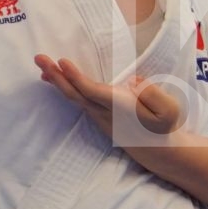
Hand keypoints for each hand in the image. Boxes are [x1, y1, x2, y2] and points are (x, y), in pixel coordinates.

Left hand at [35, 55, 183, 142]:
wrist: (158, 150)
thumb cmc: (164, 126)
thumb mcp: (169, 110)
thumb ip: (152, 94)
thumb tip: (133, 81)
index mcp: (120, 108)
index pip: (93, 92)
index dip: (76, 78)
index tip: (62, 62)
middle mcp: (104, 113)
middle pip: (75, 94)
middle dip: (56, 76)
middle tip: (39, 58)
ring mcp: (98, 116)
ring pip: (73, 97)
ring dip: (56, 80)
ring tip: (41, 64)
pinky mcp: (97, 116)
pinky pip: (76, 99)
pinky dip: (63, 87)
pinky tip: (52, 78)